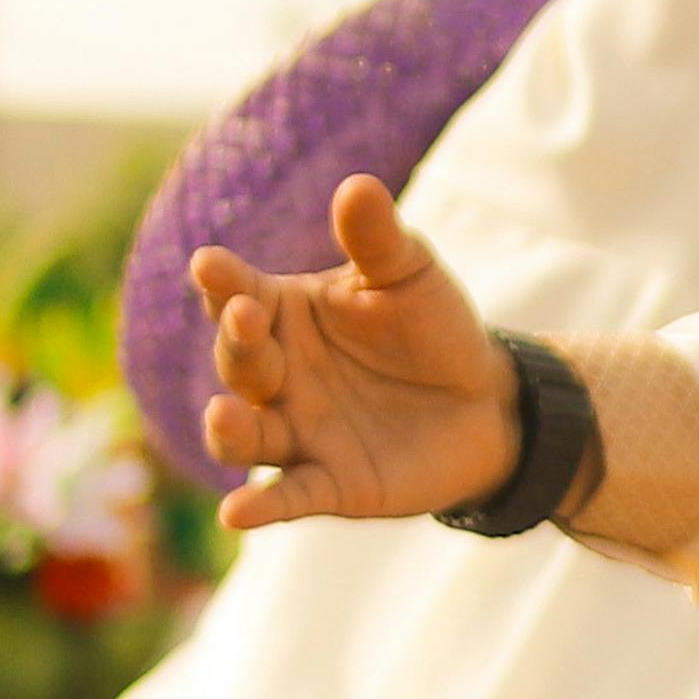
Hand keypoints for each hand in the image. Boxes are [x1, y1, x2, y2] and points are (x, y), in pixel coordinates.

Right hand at [196, 177, 521, 528]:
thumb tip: (358, 185)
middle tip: (247, 317)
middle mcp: (275, 377)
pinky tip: (238, 514)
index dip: (221, 281)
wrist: (488, 400)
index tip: (210, 263)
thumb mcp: (412, 276)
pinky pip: (286, 497)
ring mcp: (296, 433)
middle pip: (238, 363)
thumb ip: (378, 240)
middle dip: (238, 342)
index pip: (237, 295)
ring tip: (225, 415)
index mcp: (282, 316)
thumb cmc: (432, 329)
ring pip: (243, 436)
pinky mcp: (328, 483)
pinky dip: (261, 507)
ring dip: (228, 429)